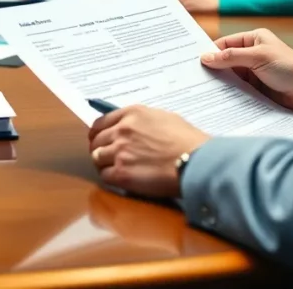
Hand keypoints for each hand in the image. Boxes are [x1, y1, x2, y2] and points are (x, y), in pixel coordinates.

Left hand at [88, 105, 209, 197]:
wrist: (196, 160)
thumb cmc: (187, 140)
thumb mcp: (163, 118)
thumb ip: (142, 121)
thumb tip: (132, 127)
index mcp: (132, 113)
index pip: (101, 122)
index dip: (97, 132)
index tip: (98, 138)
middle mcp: (122, 130)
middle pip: (96, 141)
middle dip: (100, 149)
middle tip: (107, 157)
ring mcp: (120, 151)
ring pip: (97, 158)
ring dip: (104, 164)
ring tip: (116, 169)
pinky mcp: (122, 173)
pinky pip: (105, 176)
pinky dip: (111, 178)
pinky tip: (122, 179)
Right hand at [201, 29, 292, 111]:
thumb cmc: (289, 67)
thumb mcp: (257, 57)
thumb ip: (230, 57)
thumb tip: (205, 57)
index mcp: (253, 39)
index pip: (225, 43)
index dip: (210, 52)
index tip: (193, 62)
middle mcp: (252, 54)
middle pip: (226, 61)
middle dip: (213, 68)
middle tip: (192, 77)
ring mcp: (254, 72)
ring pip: (231, 76)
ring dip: (220, 83)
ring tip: (200, 90)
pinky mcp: (256, 88)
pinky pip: (238, 89)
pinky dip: (229, 93)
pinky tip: (216, 99)